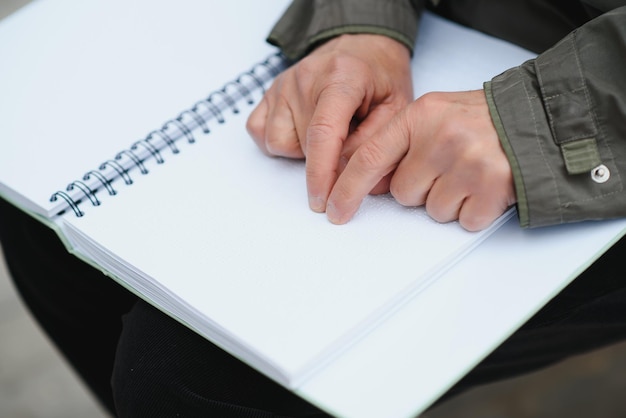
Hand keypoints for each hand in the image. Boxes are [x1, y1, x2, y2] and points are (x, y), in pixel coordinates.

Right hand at [246, 34, 412, 211]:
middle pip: (304, 145)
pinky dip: (280, 141)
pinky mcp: (268, 93)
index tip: (324, 202)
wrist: (361, 46)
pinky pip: (261, 133)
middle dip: (326, 161)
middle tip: (349, 143)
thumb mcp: (397, 107)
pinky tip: (302, 130)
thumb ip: (377, 143)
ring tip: (328, 134)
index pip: (323, 133)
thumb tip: (356, 182)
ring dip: (302, 151)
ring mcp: (283, 84)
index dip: (322, 173)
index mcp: (342, 77)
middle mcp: (305, 78)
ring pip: (279, 143)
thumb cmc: (381, 77)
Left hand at [326, 90, 516, 230]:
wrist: (533, 120)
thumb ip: (398, 145)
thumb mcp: (432, 117)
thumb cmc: (477, 121)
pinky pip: (463, 220)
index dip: (347, 189)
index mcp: (420, 116)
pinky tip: (483, 188)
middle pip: (403, 193)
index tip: (334, 210)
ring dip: (447, 201)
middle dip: (420, 189)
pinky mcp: (494, 188)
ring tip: (467, 174)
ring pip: (432, 211)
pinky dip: (472, 211)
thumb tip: (368, 184)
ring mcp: (468, 163)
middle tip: (445, 168)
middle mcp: (442, 137)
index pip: (369, 158)